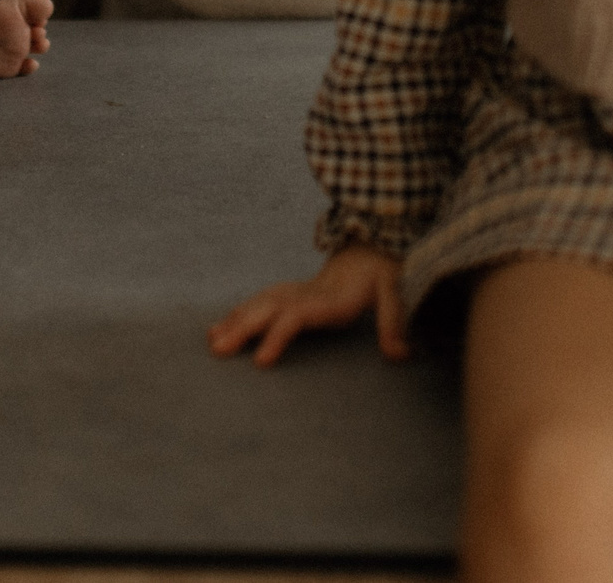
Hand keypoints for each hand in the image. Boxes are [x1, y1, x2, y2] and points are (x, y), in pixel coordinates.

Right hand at [208, 244, 407, 366]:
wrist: (371, 251)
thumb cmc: (382, 276)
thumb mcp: (395, 292)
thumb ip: (395, 322)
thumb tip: (400, 355)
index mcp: (328, 298)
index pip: (295, 316)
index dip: (277, 336)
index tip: (261, 360)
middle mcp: (304, 294)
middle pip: (267, 309)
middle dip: (241, 329)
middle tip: (218, 351)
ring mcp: (293, 292)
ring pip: (257, 305)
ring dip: (233, 323)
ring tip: (212, 343)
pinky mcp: (288, 295)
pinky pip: (257, 304)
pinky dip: (236, 315)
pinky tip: (218, 328)